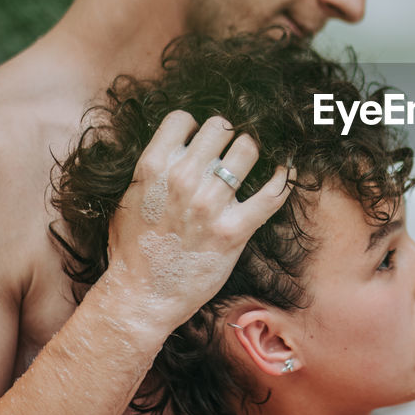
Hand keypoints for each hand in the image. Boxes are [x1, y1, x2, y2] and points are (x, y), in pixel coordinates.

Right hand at [101, 111, 290, 329]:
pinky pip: (272, 194)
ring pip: (248, 149)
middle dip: (226, 135)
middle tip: (227, 151)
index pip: (182, 118)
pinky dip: (284, 178)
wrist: (141, 295)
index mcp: (152, 167)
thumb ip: (151, 169)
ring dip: (251, 152)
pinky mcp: (234, 230)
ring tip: (250, 163)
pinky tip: (287, 171)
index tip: (198, 141)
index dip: (192, 127)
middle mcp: (182, 179)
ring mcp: (210, 204)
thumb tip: (176, 145)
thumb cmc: (131, 248)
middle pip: (221, 127)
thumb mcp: (127, 198)